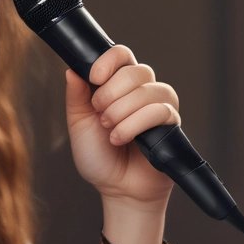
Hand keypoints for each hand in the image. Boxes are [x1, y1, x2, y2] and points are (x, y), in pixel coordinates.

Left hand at [65, 45, 180, 206]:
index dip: (109, 61)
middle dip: (111, 93)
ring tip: (110, 130)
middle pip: (136, 70)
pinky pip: (160, 111)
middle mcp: (141, 91)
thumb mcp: (79, 124)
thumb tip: (72, 69)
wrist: (117, 189)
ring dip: (122, 111)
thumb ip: (76, 97)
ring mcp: (159, 106)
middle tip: (101, 116)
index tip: (95, 78)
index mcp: (118, 85)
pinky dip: (135, 124)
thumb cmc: (99, 157)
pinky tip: (121, 139)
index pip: (122, 55)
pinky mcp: (171, 124)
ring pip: (148, 90)